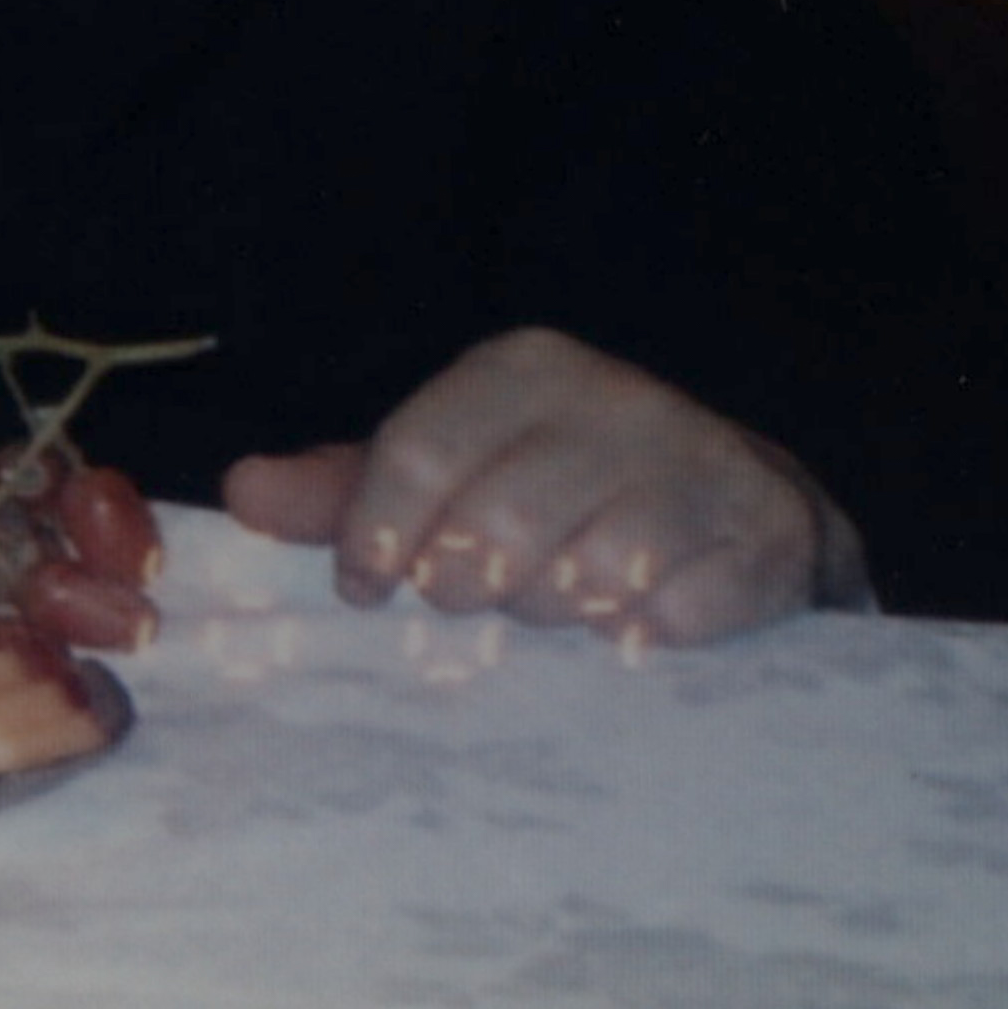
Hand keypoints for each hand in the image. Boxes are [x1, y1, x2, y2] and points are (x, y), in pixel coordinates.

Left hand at [223, 325, 863, 645]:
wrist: (746, 509)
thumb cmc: (570, 492)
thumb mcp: (455, 471)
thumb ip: (347, 488)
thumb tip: (241, 494)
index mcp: (522, 369)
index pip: (416, 455)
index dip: (374, 539)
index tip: (365, 594)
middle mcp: (614, 397)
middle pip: (493, 530)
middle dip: (470, 591)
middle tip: (481, 602)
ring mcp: (699, 461)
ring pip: (581, 580)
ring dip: (555, 619)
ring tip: (560, 606)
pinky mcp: (766, 535)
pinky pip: (671, 620)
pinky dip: (641, 639)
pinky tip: (639, 623)